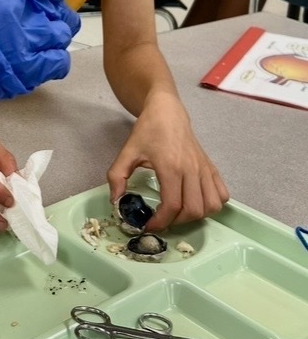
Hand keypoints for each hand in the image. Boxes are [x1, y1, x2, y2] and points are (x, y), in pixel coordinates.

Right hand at [0, 0, 80, 122]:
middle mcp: (22, 13)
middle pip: (61, 14)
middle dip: (53, 16)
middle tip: (38, 20)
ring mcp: (24, 48)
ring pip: (60, 41)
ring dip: (52, 39)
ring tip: (35, 41)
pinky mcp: (19, 76)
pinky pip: (52, 67)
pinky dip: (48, 62)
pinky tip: (32, 60)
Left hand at [106, 93, 228, 229]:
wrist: (167, 111)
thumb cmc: (148, 130)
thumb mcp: (127, 151)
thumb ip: (117, 176)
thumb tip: (116, 201)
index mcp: (170, 166)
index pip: (172, 205)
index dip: (161, 222)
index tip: (149, 226)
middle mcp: (192, 169)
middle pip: (194, 210)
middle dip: (177, 222)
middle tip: (162, 220)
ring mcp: (205, 169)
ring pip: (211, 206)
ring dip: (196, 216)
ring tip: (179, 213)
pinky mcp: (212, 168)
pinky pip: (222, 195)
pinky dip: (212, 204)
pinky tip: (196, 201)